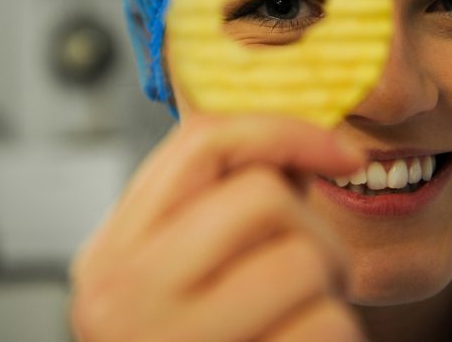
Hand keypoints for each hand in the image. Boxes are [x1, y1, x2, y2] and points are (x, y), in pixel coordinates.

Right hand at [69, 114, 367, 341]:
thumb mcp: (171, 280)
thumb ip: (212, 215)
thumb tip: (303, 147)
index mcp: (109, 256)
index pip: (200, 142)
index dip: (284, 130)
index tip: (342, 153)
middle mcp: (122, 298)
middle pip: (264, 197)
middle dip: (312, 230)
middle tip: (310, 278)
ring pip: (305, 259)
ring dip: (327, 293)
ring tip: (297, 324)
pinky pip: (329, 327)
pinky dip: (336, 341)